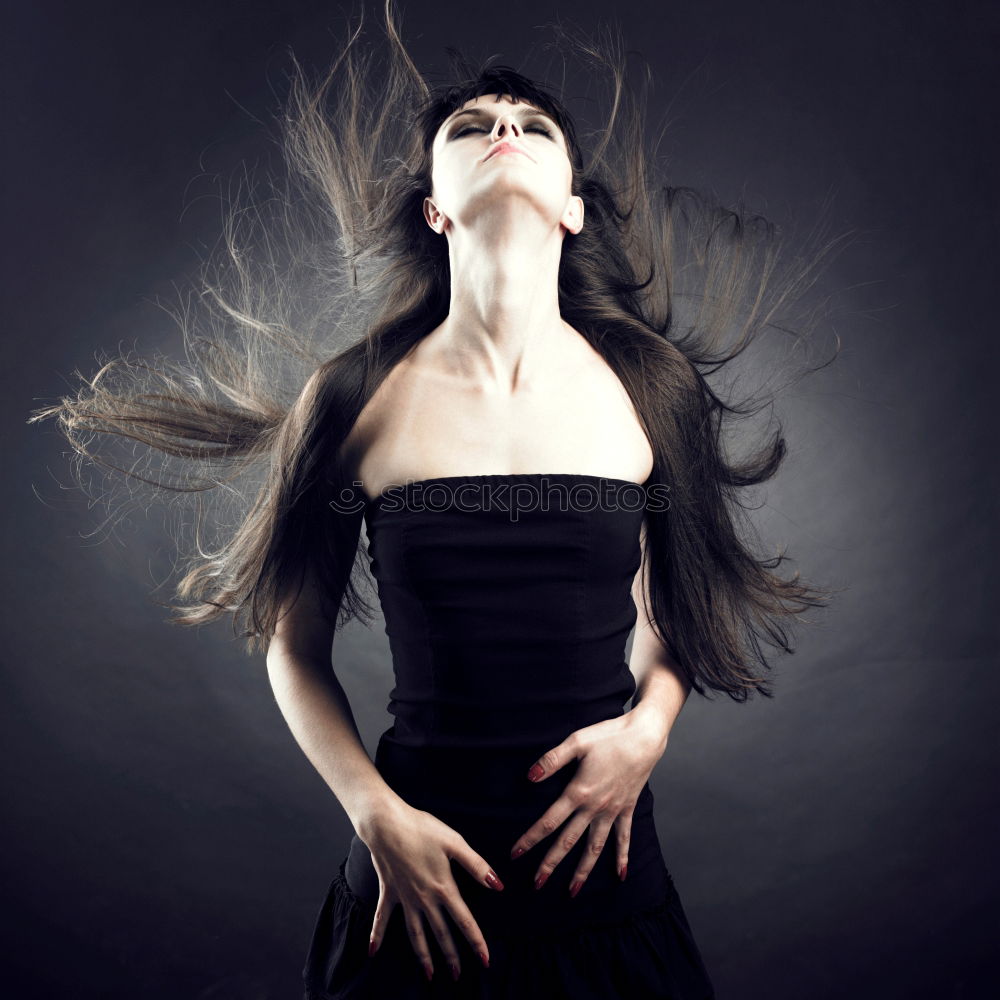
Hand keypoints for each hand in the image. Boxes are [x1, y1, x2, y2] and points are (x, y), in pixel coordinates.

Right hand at [361, 797, 502, 981]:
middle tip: (458, 976)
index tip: (486, 960)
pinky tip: (372, 952)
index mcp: (443, 887)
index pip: (464, 921)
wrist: (387, 824)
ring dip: (423, 955)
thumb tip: (497, 885)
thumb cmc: (422, 829)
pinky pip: (381, 918)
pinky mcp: (388, 892)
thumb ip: (476, 866)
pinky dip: (376, 935)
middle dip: (451, 956)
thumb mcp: (455, 842)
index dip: (476, 941)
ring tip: (429, 975)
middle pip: (441, 933)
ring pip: (415, 933)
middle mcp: (424, 899)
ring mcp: (404, 898)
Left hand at [509, 709, 667, 895]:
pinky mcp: (628, 809)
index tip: (516, 854)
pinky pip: (624, 838)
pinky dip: (622, 857)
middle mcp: (595, 807)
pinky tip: (620, 876)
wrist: (643, 737)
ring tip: (572, 891)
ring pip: (595, 847)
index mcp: (578, 792)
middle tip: (536, 884)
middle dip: (551, 864)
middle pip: (568, 841)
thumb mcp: (577, 741)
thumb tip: (530, 776)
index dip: (531, 838)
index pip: (549, 821)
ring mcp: (613, 811)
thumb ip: (552, 760)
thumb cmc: (609, 736)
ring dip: (583, 870)